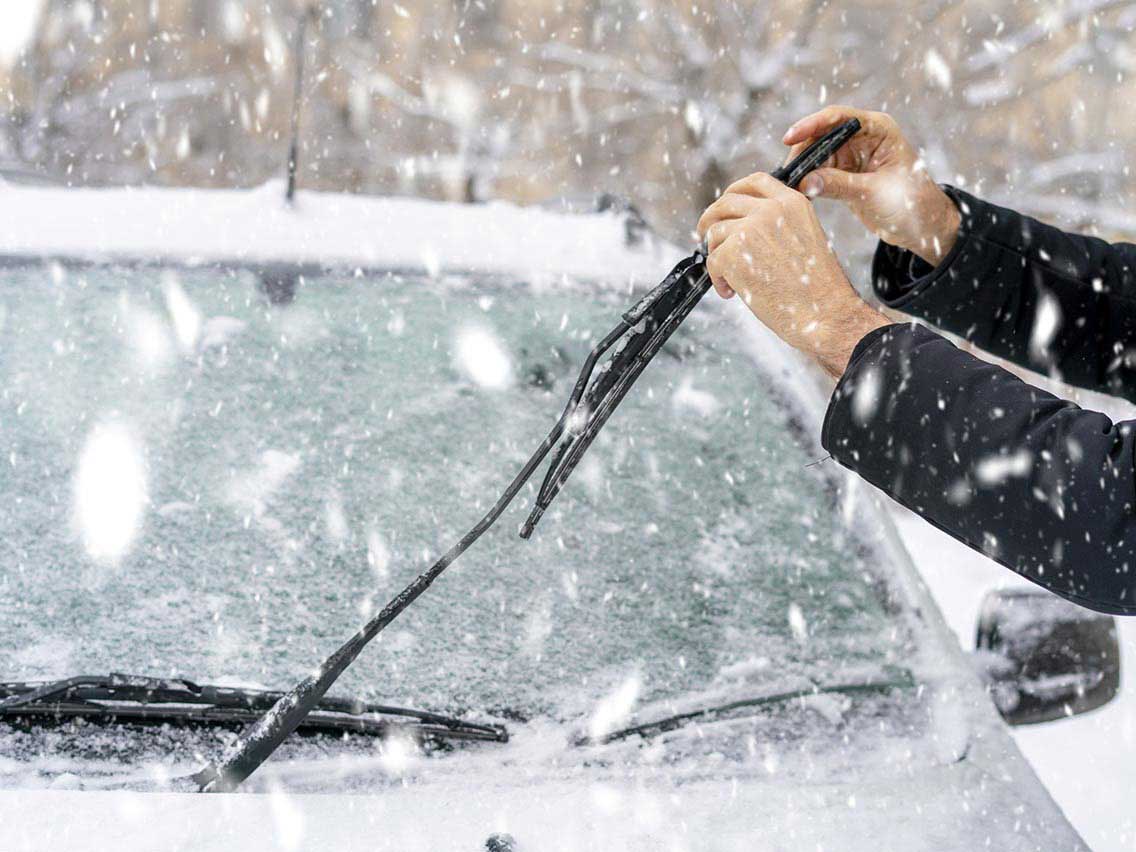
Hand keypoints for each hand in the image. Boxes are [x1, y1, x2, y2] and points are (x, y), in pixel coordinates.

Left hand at [696, 172, 889, 378]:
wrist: (824, 313)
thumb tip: (739, 224)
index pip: (755, 181)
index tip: (723, 208)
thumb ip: (777, 224)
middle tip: (705, 239)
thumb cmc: (816, 287)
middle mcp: (771, 209)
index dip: (733, 192)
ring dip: (716, 256)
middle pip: (725, 203)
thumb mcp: (804, 238)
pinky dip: (717, 279)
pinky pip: (711, 260)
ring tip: (731, 280)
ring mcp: (750, 228)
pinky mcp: (733, 252)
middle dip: (710, 221)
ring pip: (714, 233)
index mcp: (793, 202)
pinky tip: (732, 292)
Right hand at [782, 106, 959, 264]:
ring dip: (803, 170)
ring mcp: (852, 156)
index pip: (839, 118)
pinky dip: (808, 182)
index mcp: (878, 129)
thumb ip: (839, 185)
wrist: (922, 225)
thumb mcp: (873, 192)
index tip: (790, 138)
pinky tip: (799, 194)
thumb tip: (804, 182)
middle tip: (787, 174)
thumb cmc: (910, 202)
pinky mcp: (844, 174)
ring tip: (790, 188)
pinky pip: (819, 173)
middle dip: (803, 153)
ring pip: (817, 156)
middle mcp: (863, 137)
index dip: (812, 125)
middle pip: (822, 136)